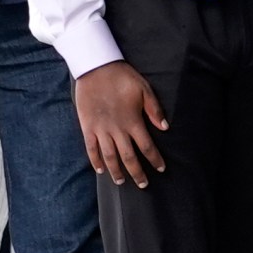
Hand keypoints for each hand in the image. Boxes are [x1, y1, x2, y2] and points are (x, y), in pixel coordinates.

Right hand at [75, 62, 168, 186]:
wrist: (96, 67)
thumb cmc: (122, 77)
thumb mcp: (144, 89)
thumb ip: (154, 109)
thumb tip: (165, 127)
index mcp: (133, 121)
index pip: (147, 147)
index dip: (154, 160)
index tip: (160, 169)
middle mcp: (117, 129)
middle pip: (128, 157)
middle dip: (137, 173)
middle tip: (143, 185)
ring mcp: (101, 129)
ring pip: (110, 156)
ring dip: (116, 171)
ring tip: (121, 181)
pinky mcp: (88, 126)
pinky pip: (91, 148)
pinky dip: (95, 160)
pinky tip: (100, 170)